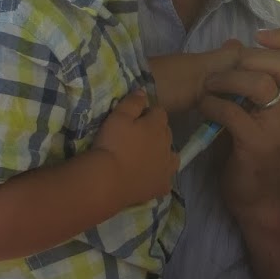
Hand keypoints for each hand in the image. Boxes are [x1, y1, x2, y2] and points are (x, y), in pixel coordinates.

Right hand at [93, 89, 176, 205]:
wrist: (108, 180)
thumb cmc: (112, 144)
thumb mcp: (118, 117)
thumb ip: (132, 102)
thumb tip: (144, 92)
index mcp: (158, 126)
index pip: (160, 112)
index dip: (148, 113)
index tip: (135, 118)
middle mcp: (167, 145)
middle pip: (166, 133)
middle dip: (156, 131)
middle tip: (136, 137)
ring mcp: (167, 168)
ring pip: (171, 155)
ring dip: (162, 153)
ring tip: (145, 157)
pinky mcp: (162, 186)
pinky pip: (166, 178)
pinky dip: (159, 175)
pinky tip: (148, 177)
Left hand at [200, 26, 279, 217]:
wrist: (257, 193)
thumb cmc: (256, 144)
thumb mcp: (261, 107)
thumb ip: (253, 75)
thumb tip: (235, 42)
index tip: (258, 36)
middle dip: (250, 57)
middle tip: (226, 67)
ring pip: (262, 84)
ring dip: (227, 78)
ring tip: (210, 85)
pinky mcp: (257, 144)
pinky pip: (233, 112)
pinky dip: (212, 104)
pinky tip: (204, 106)